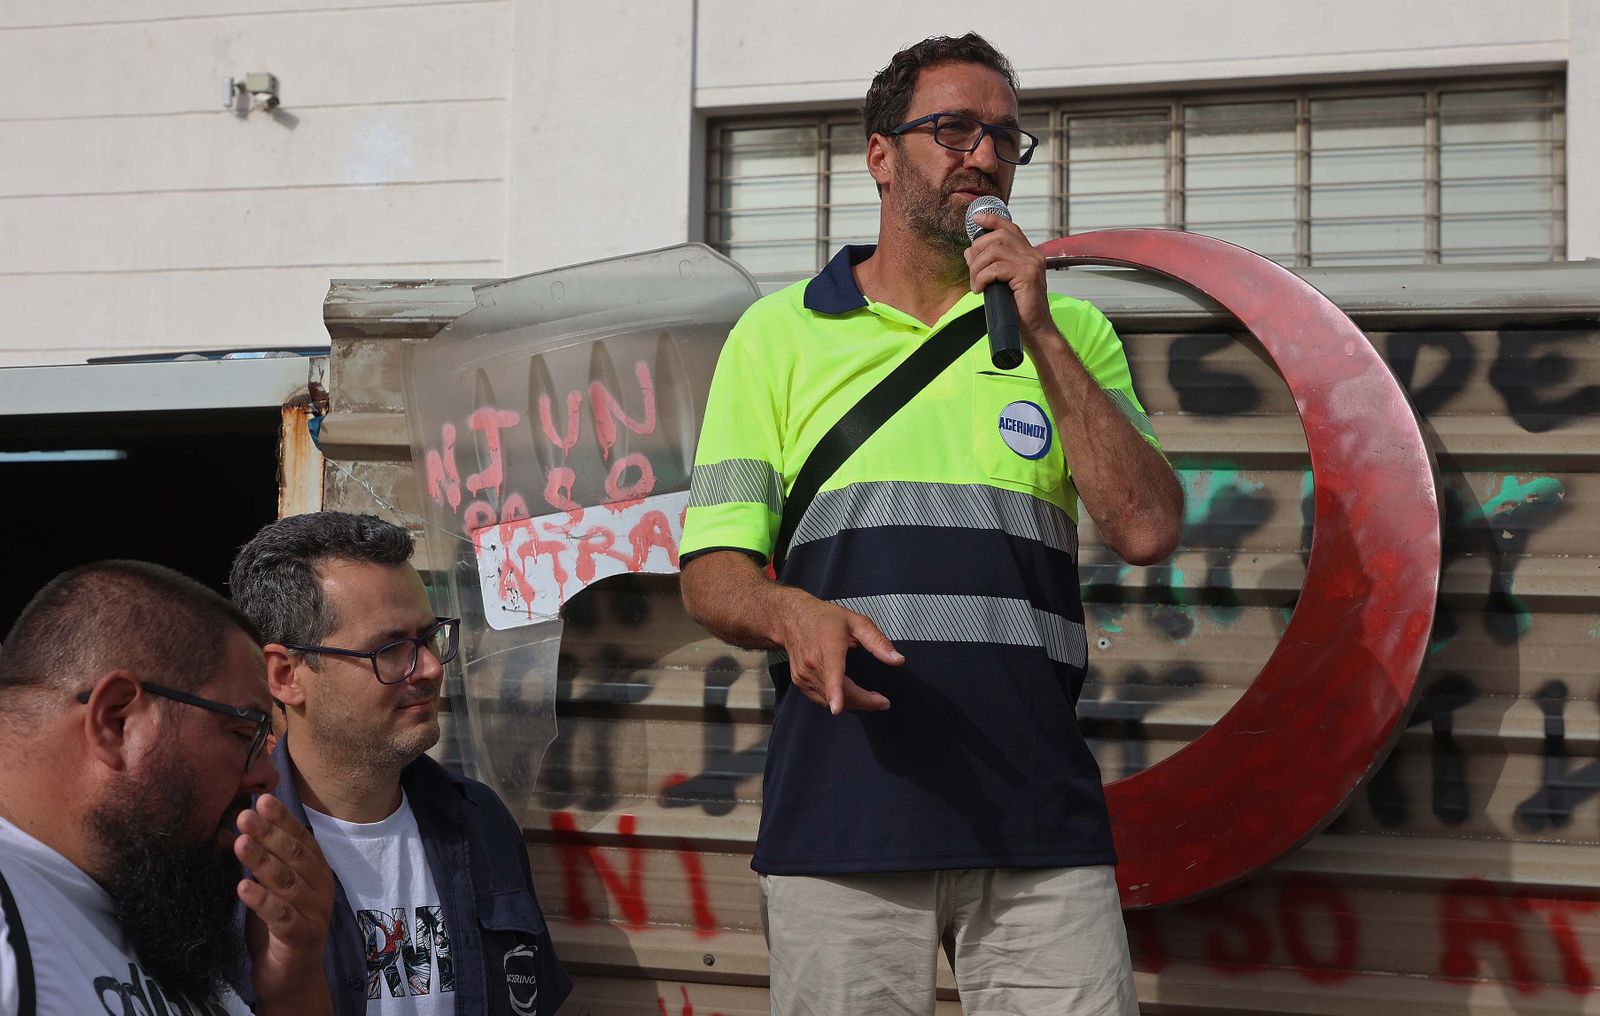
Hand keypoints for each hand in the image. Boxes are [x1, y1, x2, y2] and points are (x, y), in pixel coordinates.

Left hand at [235, 793, 335, 1013]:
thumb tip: (226, 832)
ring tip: (240, 843)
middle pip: (295, 855)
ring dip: (263, 861)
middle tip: (244, 815)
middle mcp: (320, 888)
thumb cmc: (277, 928)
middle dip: (269, 833)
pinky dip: (262, 900)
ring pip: (287, 882)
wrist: (292, 979)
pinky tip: (242, 887)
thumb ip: (254, 862)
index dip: (282, 818)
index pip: (301, 838)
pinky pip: (280, 915)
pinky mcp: (301, 937)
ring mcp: (314, 912)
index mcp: (316, 871)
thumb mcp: (265, 890)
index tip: (262, 799)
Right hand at [776, 590, 901, 714]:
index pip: (832, 672)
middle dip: (864, 702)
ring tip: (869, 696)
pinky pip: (822, 699)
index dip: (835, 691)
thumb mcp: (856, 622)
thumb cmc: (826, 619)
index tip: (837, 708)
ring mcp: (803, 675)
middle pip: (840, 693)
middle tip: (882, 702)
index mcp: (828, 646)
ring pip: (831, 700)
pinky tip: (848, 692)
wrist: (792, 619)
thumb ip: (878, 642)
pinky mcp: (800, 682)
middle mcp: (813, 663)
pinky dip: (838, 700)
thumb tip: (898, 660)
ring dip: (853, 702)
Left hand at [964, 211, 1056, 346]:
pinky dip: (982, 278)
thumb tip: (969, 251)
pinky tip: (981, 289)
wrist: (1035, 330)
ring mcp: (1031, 264)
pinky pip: (996, 268)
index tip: (976, 219)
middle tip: (973, 271)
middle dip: (978, 250)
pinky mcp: (1027, 276)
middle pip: (998, 236)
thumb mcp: (1001, 282)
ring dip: (977, 267)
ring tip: (976, 284)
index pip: (1010, 228)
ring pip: (994, 251)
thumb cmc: (1019, 309)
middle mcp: (1032, 255)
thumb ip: (988, 265)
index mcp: (1028, 254)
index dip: (992, 220)